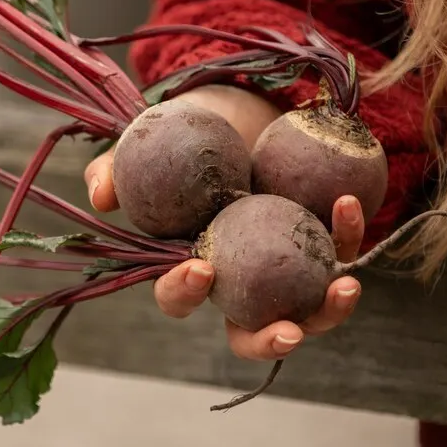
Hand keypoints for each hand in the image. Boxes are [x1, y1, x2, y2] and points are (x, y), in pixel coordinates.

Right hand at [83, 84, 364, 360]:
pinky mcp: (320, 238)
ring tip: (344, 288)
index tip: (199, 268)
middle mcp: (238, 276)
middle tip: (287, 331)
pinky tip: (347, 202)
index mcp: (190, 262)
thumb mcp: (143, 145)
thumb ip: (113, 168)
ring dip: (328, 310)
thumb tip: (99, 196)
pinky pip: (338, 247)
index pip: (178, 296)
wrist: (236, 105)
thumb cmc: (183, 132)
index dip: (183, 293)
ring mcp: (281, 264)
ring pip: (306, 308)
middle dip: (268, 341)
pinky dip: (347, 232)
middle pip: (249, 329)